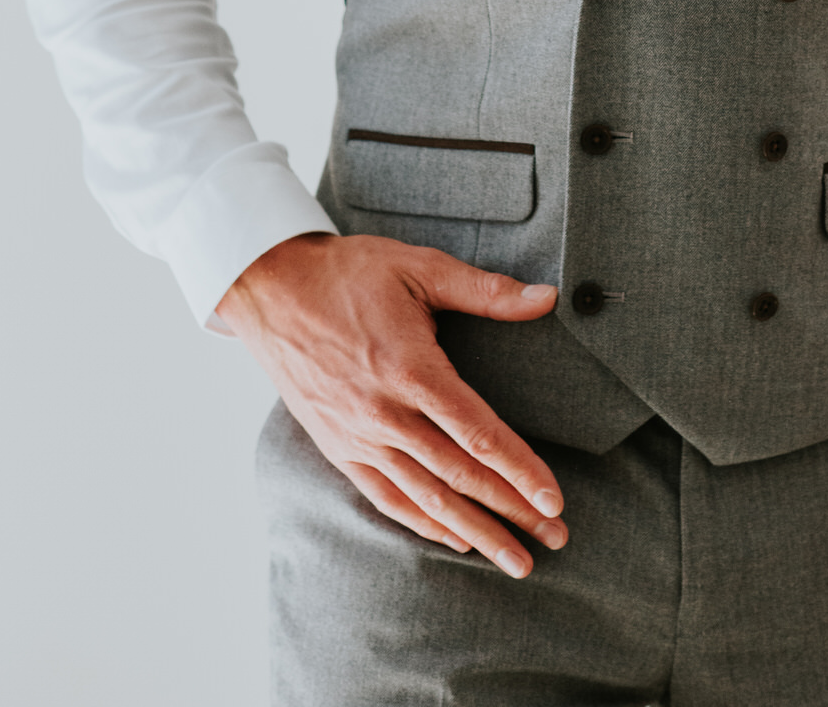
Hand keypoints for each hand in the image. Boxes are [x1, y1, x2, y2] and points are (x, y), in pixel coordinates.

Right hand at [217, 232, 565, 576]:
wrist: (271, 290)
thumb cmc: (350, 274)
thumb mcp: (421, 268)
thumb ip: (486, 291)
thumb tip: (547, 297)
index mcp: (411, 369)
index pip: (477, 432)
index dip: (520, 470)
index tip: (554, 502)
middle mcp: (385, 414)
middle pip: (460, 475)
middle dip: (512, 511)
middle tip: (556, 540)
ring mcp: (360, 437)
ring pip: (427, 496)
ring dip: (475, 532)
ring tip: (515, 560)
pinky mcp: (339, 448)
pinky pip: (387, 497)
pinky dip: (424, 522)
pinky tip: (456, 539)